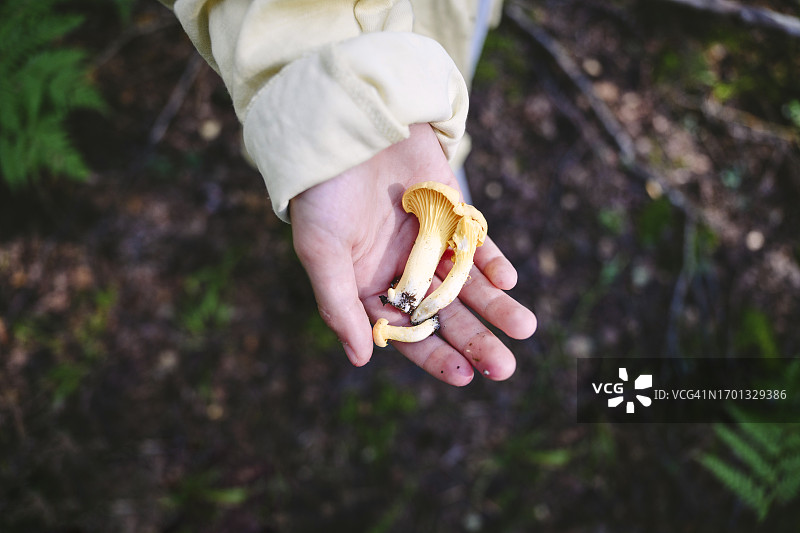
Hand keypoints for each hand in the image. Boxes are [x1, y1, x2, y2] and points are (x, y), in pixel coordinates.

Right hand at [289, 123, 536, 384]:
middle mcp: (401, 270)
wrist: (345, 123)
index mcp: (367, 287)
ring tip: (524, 328)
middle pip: (443, 315)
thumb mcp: (321, 252)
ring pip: (467, 283)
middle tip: (505, 368)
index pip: (405, 332)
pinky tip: (508, 280)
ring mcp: (429, 242)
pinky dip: (493, 260)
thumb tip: (361, 359)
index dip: (433, 355)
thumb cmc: (323, 192)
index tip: (463, 376)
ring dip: (496, 306)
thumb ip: (340, 306)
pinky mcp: (452, 213)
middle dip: (474, 340)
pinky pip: (477, 243)